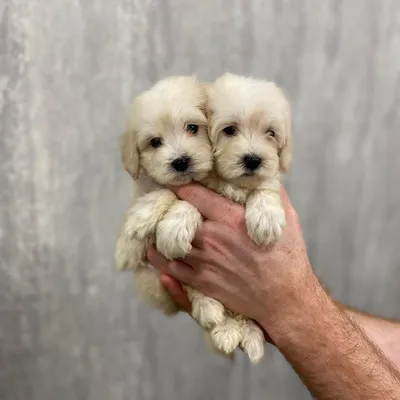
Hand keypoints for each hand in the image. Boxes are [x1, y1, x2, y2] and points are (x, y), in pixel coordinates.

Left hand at [147, 183, 316, 332]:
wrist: (285, 299)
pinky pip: (171, 268)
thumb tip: (265, 177)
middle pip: (176, 217)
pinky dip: (158, 259)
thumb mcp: (287, 219)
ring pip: (168, 242)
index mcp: (230, 218)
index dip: (183, 186)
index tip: (177, 183)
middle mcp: (212, 238)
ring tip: (154, 225)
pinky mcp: (201, 281)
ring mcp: (204, 261)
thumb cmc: (288, 258)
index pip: (194, 194)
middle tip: (164, 204)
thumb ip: (271, 195)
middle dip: (169, 208)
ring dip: (159, 232)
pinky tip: (154, 251)